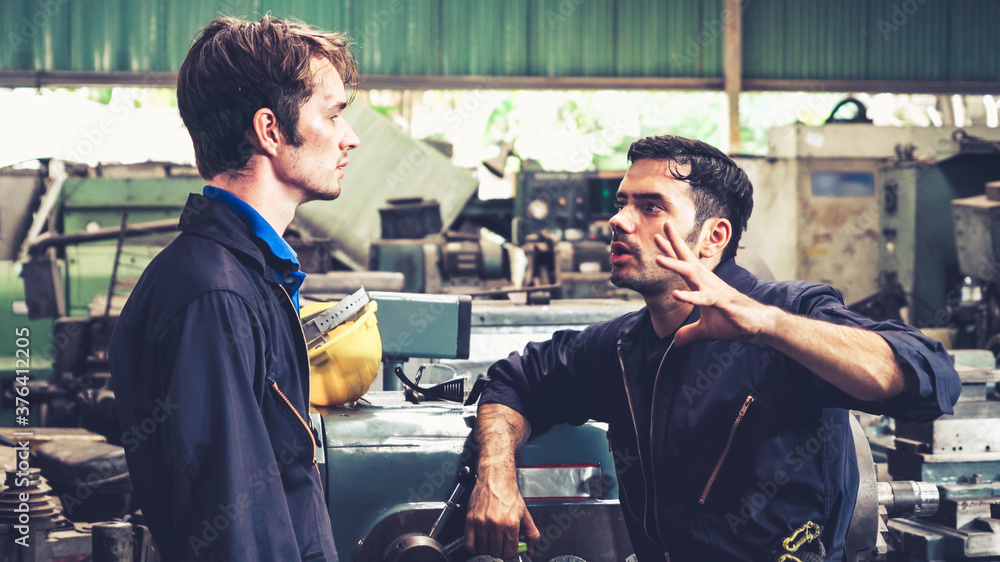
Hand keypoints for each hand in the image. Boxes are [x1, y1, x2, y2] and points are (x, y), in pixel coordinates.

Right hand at [464, 468, 539, 558]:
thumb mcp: (524, 512)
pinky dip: (474, 547)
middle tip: (501, 544)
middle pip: (496, 552)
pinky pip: (469, 542)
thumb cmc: (508, 493)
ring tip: (491, 540)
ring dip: (487, 548)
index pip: (510, 552)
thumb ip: (531, 531)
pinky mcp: (471, 519)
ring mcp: (482, 522)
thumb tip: (531, 546)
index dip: (511, 553)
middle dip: (500, 551)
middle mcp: (496, 524)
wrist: (495, 478)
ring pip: (483, 548)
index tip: (510, 550)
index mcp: (511, 523)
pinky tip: (479, 542)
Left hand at [654, 222, 776, 346]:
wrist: (757, 324)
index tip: (658, 237)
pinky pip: (703, 298)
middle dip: (674, 243)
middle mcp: (707, 281)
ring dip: (675, 266)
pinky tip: (676, 294)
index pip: (685, 263)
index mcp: (703, 283)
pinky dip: (690, 297)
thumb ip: (690, 332)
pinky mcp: (721, 302)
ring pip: (692, 274)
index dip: (671, 250)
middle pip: (687, 259)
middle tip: (662, 228)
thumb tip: (677, 341)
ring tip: (658, 259)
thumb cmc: (733, 320)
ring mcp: (714, 290)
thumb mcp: (706, 329)